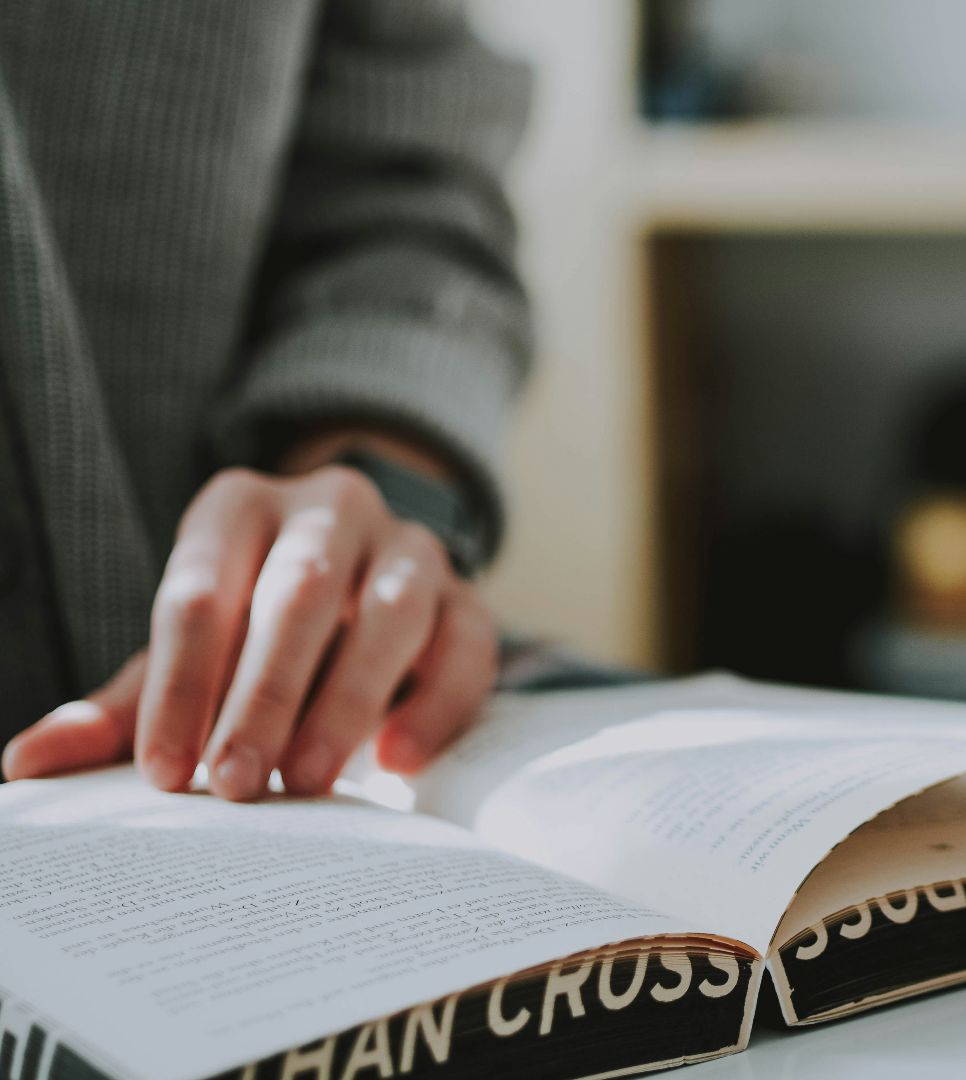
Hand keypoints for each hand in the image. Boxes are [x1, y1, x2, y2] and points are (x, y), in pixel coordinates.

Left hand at [1, 462, 497, 797]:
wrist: (360, 585)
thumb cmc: (251, 630)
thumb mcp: (186, 656)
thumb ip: (118, 709)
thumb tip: (24, 765)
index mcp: (239, 508)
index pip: (200, 592)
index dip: (180, 685)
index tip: (162, 773)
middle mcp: (331, 509)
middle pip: (299, 594)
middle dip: (263, 695)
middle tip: (236, 786)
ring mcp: (411, 548)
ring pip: (391, 613)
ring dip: (347, 701)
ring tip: (309, 781)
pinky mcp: (469, 599)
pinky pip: (468, 647)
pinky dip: (435, 705)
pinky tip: (399, 761)